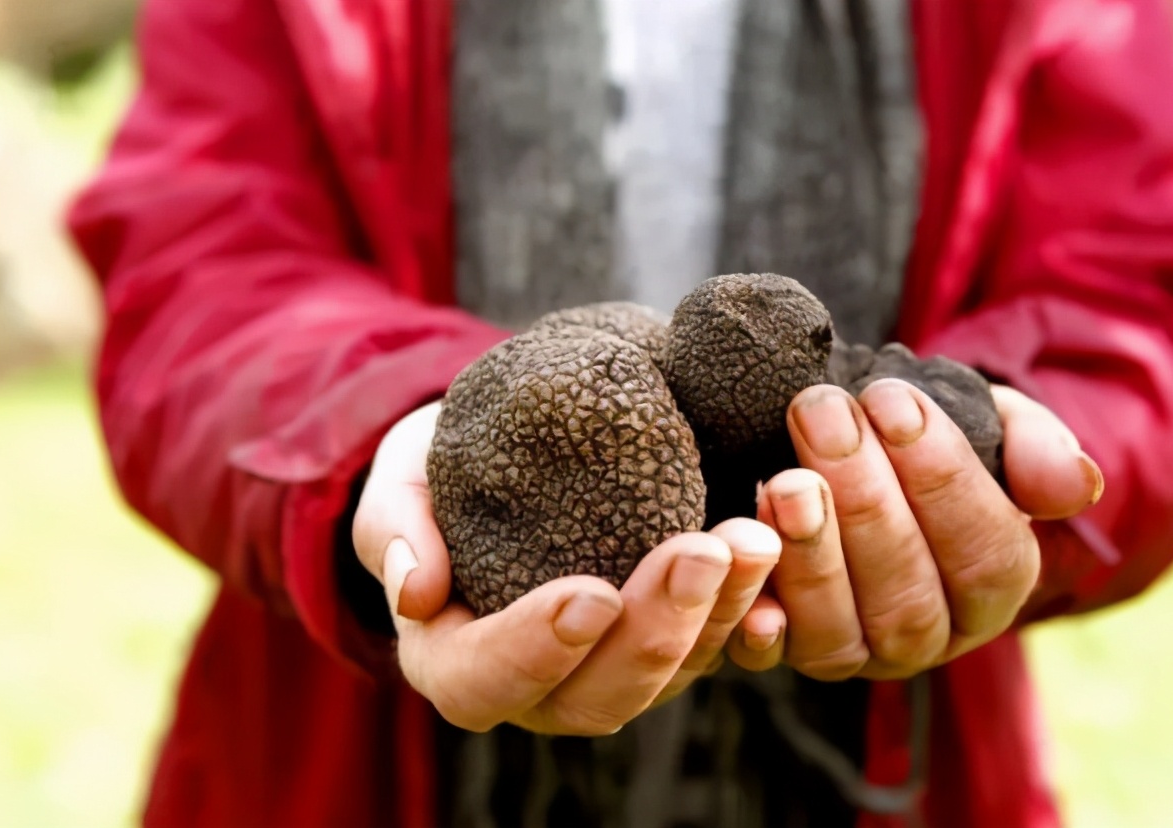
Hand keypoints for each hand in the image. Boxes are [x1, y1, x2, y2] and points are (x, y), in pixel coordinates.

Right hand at [352, 401, 780, 734]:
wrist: (506, 454)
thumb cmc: (441, 470)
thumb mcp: (401, 478)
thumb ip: (393, 527)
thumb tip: (413, 591)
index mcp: (456, 658)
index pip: (483, 681)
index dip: (535, 651)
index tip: (588, 594)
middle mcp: (538, 685)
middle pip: (596, 694)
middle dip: (655, 629)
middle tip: (705, 549)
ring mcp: (608, 668)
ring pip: (670, 674)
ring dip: (719, 613)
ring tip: (757, 537)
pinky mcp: (667, 641)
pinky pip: (715, 642)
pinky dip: (750, 603)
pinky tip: (779, 554)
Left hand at [727, 381, 1102, 679]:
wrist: (842, 441)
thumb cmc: (917, 433)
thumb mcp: (987, 422)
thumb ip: (1033, 448)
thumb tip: (1075, 486)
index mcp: (991, 587)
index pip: (986, 553)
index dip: (941, 477)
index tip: (892, 401)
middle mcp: (926, 636)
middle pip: (908, 592)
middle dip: (865, 500)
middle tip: (824, 416)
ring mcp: (851, 651)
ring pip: (840, 629)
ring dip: (811, 554)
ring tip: (785, 479)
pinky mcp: (782, 651)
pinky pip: (768, 657)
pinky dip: (757, 624)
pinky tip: (746, 572)